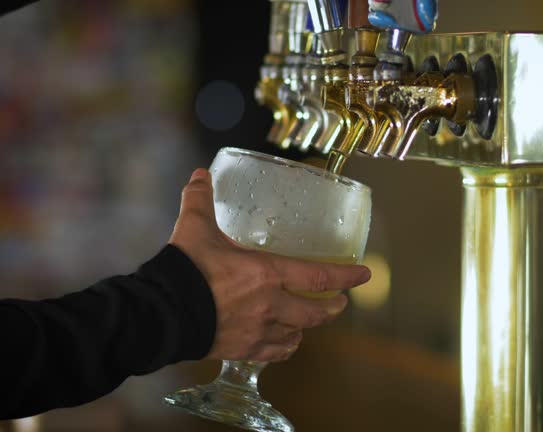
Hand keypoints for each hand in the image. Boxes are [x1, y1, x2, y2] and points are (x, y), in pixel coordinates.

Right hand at [169, 168, 370, 361]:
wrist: (160, 315)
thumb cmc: (184, 270)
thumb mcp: (194, 228)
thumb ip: (200, 201)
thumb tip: (199, 175)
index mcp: (267, 275)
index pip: (319, 276)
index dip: (346, 276)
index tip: (365, 275)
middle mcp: (269, 306)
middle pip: (315, 314)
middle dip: (331, 308)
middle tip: (340, 303)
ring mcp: (257, 332)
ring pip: (295, 335)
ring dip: (306, 328)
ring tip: (307, 322)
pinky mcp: (241, 350)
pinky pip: (273, 354)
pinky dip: (283, 348)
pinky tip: (283, 344)